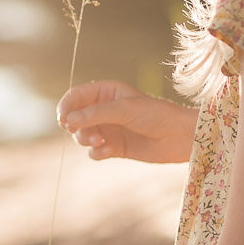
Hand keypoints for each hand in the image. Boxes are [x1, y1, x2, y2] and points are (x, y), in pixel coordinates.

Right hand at [57, 80, 198, 163]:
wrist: (180, 138)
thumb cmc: (157, 115)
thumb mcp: (124, 109)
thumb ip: (95, 113)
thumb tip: (68, 120)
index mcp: (107, 92)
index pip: (76, 96)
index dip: (66, 106)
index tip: (63, 119)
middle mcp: (105, 109)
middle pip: (75, 118)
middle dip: (76, 127)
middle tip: (82, 133)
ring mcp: (109, 128)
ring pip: (82, 135)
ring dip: (86, 140)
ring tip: (101, 142)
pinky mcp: (114, 147)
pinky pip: (94, 151)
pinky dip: (97, 152)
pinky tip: (109, 151)